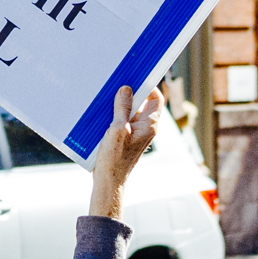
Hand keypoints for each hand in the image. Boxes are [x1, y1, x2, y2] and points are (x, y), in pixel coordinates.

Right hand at [88, 85, 160, 222]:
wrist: (108, 181)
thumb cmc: (115, 160)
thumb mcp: (117, 130)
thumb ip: (123, 108)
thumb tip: (127, 89)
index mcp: (149, 125)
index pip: (156, 99)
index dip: (148, 86)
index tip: (136, 77)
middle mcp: (145, 128)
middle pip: (141, 103)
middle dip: (130, 93)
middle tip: (117, 83)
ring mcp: (135, 132)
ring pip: (129, 111)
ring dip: (119, 104)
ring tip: (107, 98)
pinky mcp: (124, 137)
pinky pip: (121, 120)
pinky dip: (113, 114)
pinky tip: (101, 113)